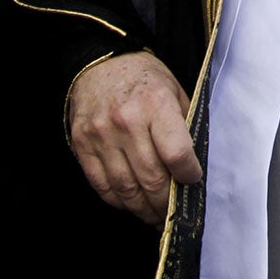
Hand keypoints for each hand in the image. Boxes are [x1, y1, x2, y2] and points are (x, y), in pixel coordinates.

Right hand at [67, 52, 201, 225]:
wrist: (100, 62)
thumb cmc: (143, 78)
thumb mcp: (173, 89)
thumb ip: (185, 124)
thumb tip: (197, 162)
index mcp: (156, 103)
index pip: (177, 154)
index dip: (189, 175)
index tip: (192, 180)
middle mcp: (127, 120)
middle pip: (151, 178)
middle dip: (166, 203)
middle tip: (174, 212)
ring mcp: (101, 134)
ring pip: (126, 188)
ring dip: (144, 210)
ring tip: (154, 216)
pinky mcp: (82, 144)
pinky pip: (102, 185)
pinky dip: (118, 201)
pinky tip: (131, 202)